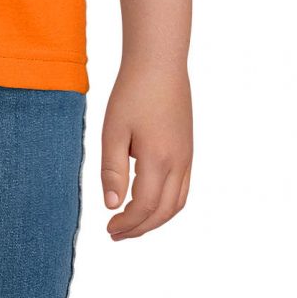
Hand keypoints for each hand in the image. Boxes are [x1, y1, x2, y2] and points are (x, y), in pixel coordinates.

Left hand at [99, 59, 191, 239]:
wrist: (159, 64)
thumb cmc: (132, 92)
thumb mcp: (113, 130)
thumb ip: (112, 170)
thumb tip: (111, 205)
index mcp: (158, 160)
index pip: (144, 207)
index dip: (127, 223)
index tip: (109, 228)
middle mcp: (178, 163)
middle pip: (163, 212)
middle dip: (140, 228)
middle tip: (116, 233)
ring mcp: (187, 157)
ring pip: (177, 203)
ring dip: (155, 219)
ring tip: (132, 223)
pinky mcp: (188, 149)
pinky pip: (183, 188)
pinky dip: (167, 204)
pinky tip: (149, 200)